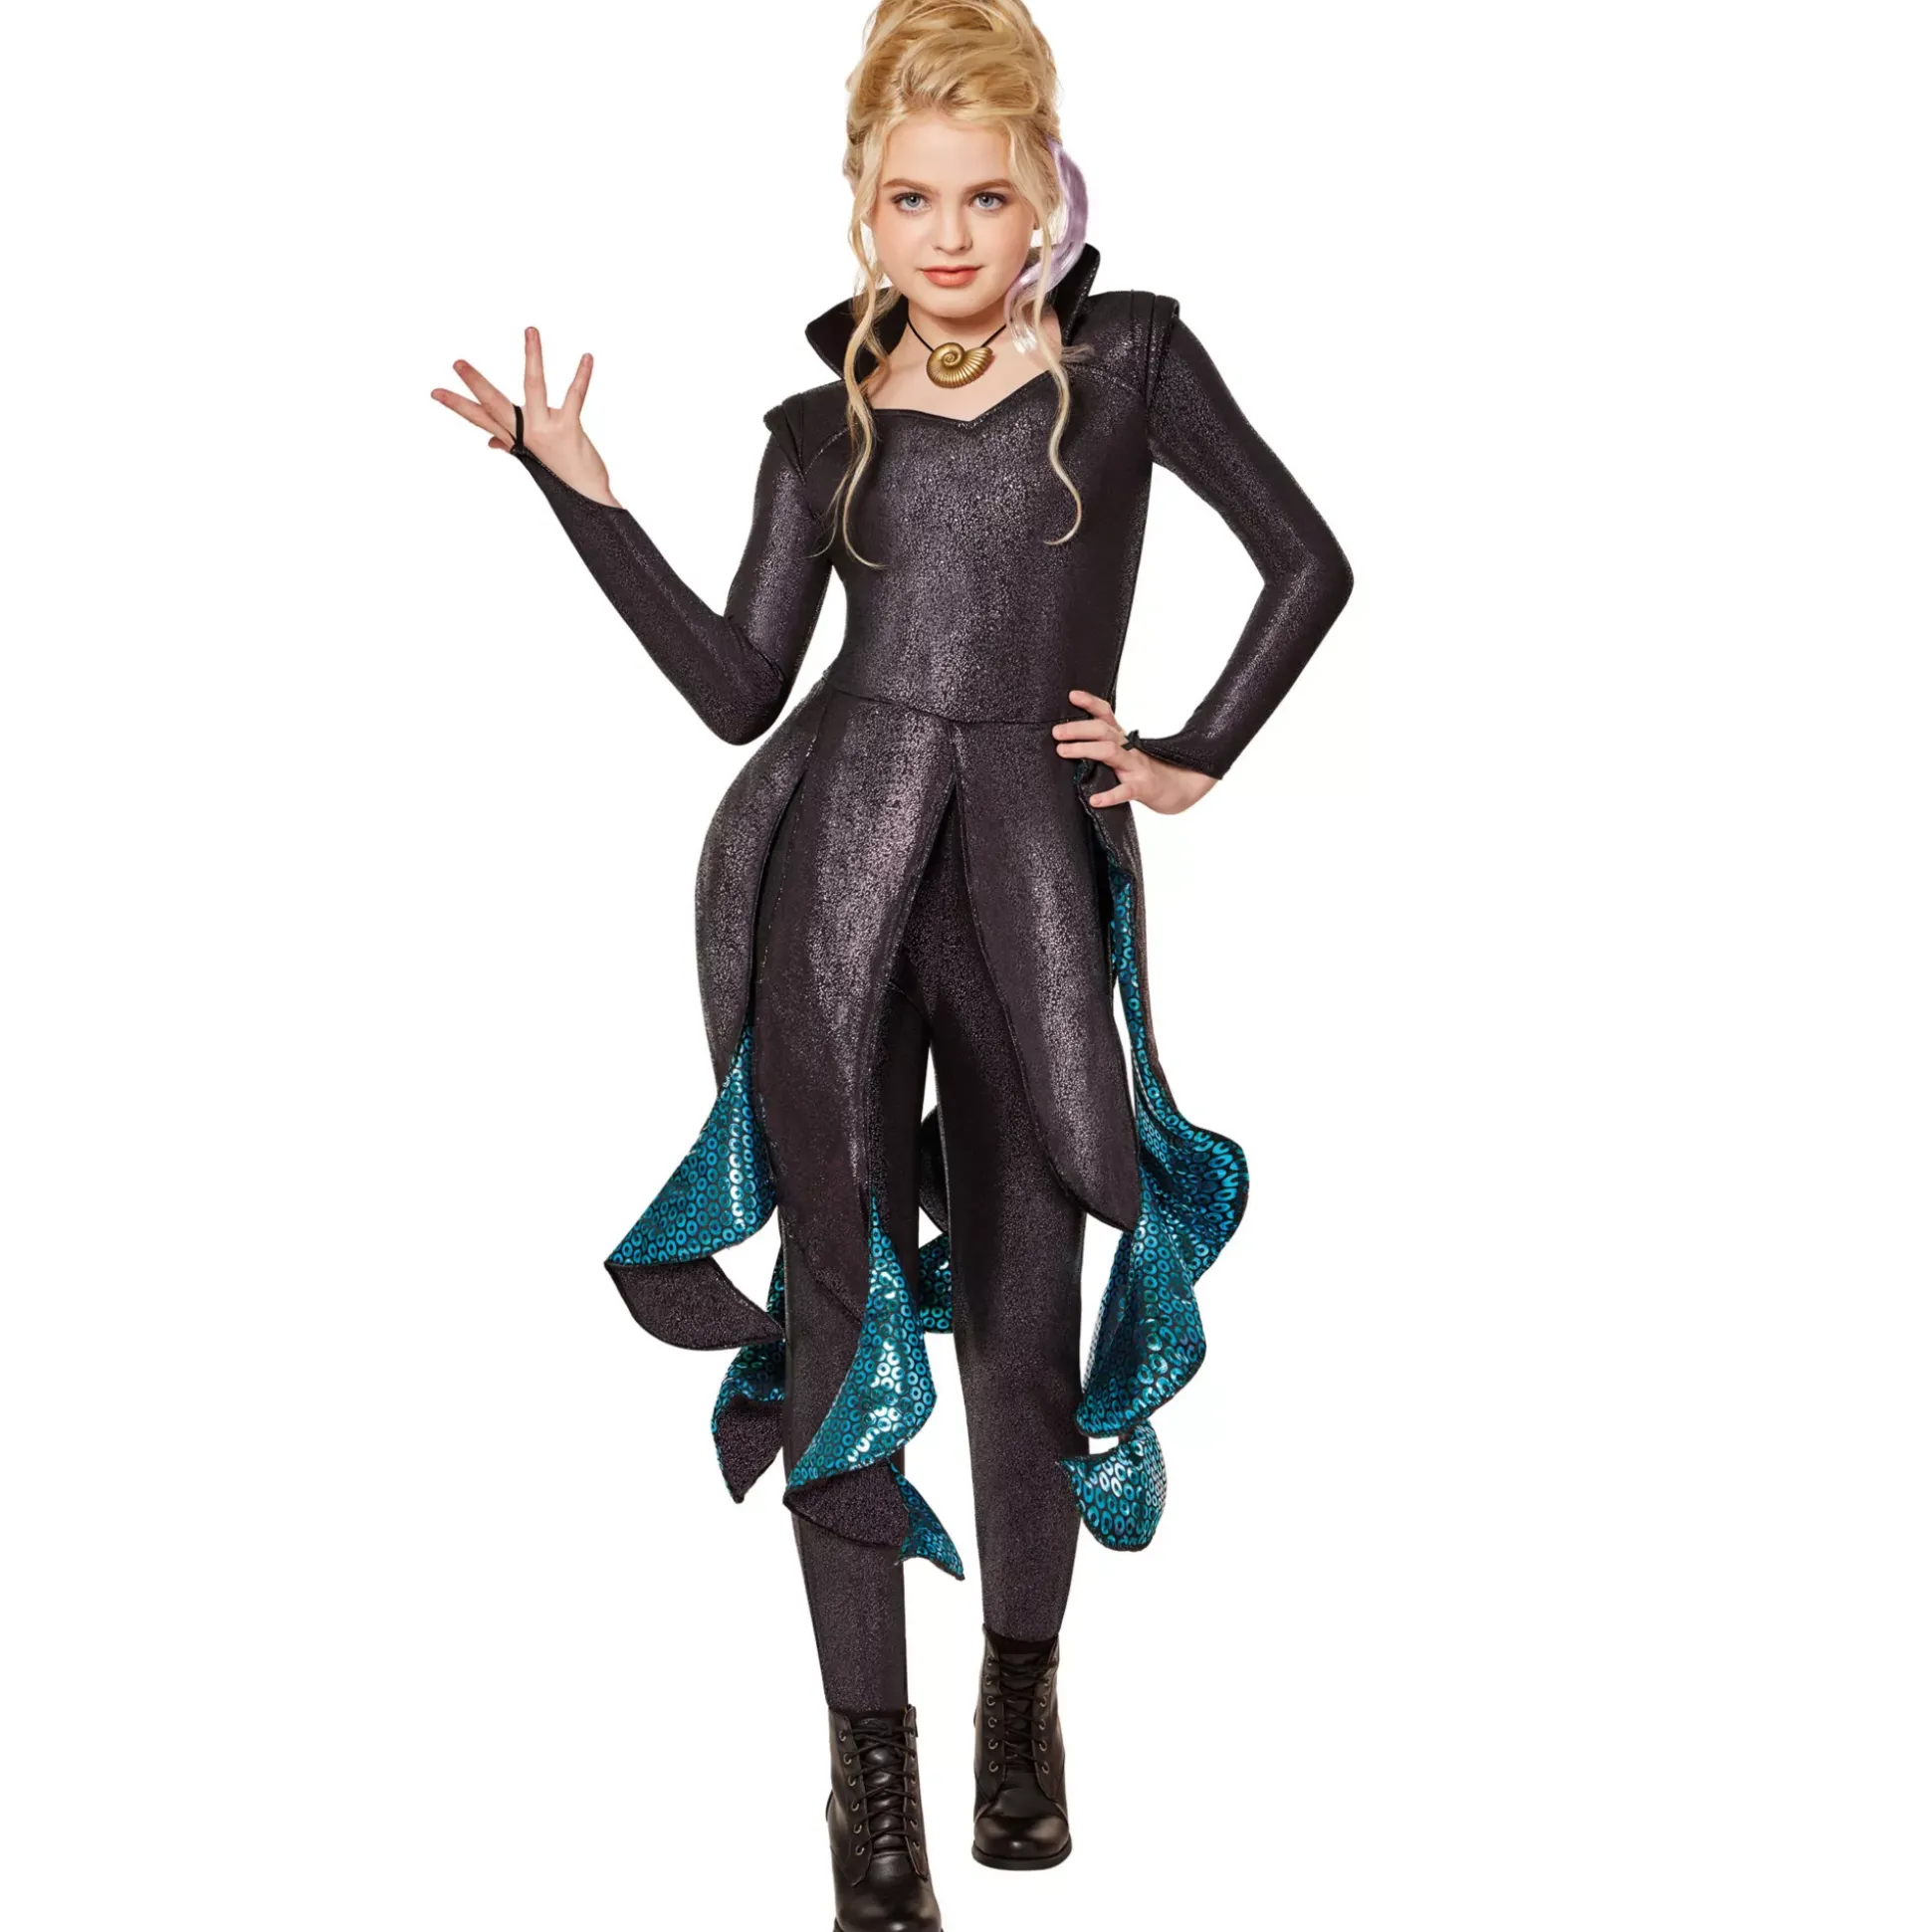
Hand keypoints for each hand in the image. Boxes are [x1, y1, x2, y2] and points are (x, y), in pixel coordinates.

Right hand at [429, 327, 620, 506]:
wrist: (586, 498)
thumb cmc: (561, 475)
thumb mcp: (531, 460)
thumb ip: (511, 445)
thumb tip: (492, 443)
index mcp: (514, 439)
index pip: (480, 418)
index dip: (457, 404)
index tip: (435, 392)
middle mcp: (525, 434)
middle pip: (495, 404)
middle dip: (476, 383)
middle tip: (457, 363)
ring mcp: (545, 431)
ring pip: (535, 387)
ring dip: (533, 356)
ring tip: (531, 330)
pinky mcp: (568, 429)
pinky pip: (574, 397)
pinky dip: (582, 376)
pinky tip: (587, 357)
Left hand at [1052, 690, 1218, 812]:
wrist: (1175, 790)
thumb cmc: (1141, 771)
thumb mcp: (1123, 753)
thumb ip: (1101, 744)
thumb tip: (1067, 739)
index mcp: (1122, 738)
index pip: (1105, 714)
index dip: (1090, 703)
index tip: (1072, 695)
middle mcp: (1128, 748)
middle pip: (1103, 730)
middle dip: (1078, 728)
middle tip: (1056, 732)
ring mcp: (1135, 767)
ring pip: (1110, 752)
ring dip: (1084, 749)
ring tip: (1063, 751)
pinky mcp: (1142, 787)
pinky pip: (1125, 791)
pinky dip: (1109, 796)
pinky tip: (1095, 800)